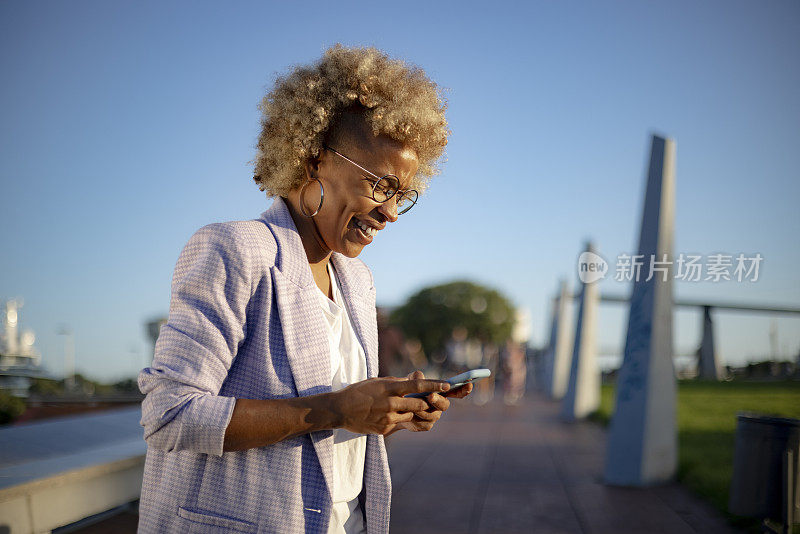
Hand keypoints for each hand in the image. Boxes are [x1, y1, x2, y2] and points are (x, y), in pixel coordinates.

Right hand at [332, 377, 450, 434]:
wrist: (340, 409)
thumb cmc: (360, 391)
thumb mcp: (378, 382)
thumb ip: (397, 382)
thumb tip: (415, 380)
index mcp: (389, 388)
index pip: (417, 386)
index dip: (434, 386)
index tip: (447, 385)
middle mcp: (390, 403)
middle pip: (419, 405)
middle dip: (426, 404)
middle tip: (428, 401)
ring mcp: (387, 418)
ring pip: (411, 417)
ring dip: (411, 412)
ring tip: (400, 407)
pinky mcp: (384, 429)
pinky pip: (399, 425)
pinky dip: (398, 420)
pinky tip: (385, 415)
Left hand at [395, 370, 473, 432]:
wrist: (396, 408)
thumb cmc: (406, 391)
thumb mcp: (409, 380)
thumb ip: (415, 377)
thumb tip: (419, 376)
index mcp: (440, 392)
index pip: (456, 391)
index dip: (464, 388)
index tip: (469, 384)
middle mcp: (440, 405)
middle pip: (445, 405)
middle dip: (438, 400)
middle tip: (430, 396)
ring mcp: (434, 416)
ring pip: (433, 415)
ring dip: (422, 410)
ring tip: (411, 405)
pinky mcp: (426, 425)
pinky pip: (424, 424)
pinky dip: (416, 420)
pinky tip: (408, 416)